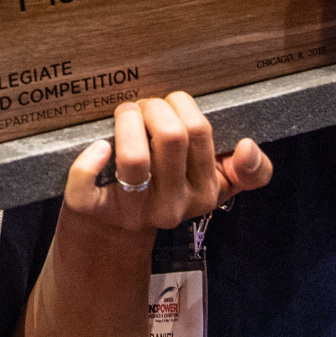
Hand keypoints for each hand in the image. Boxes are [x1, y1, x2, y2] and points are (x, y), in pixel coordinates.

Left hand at [63, 93, 272, 231]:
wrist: (114, 231)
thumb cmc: (165, 191)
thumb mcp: (215, 184)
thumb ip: (248, 172)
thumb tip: (249, 148)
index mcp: (203, 193)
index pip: (200, 134)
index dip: (186, 107)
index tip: (178, 104)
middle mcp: (171, 206)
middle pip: (170, 135)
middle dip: (154, 105)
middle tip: (146, 106)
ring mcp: (132, 211)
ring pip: (135, 158)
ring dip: (128, 120)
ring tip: (126, 114)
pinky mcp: (92, 211)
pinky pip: (86, 182)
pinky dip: (89, 157)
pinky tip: (98, 145)